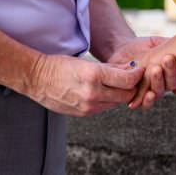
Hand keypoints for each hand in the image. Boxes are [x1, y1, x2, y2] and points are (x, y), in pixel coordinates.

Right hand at [24, 53, 144, 116]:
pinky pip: (104, 108)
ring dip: (121, 94)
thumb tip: (129, 68)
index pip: (127, 80)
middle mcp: (92, 93)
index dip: (137, 74)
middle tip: (133, 77)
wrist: (37, 79)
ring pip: (116, 103)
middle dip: (132, 86)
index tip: (139, 69)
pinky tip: (105, 91)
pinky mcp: (84, 114)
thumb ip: (109, 68)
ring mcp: (88, 106)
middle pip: (126, 94)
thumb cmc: (59, 65)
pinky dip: (108, 100)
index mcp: (93, 75)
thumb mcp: (85, 61)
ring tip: (120, 84)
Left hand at [127, 30, 175, 109]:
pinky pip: (144, 102)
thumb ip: (170, 45)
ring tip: (156, 69)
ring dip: (158, 81)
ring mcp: (151, 89)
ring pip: (159, 91)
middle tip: (168, 58)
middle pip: (172, 82)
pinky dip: (145, 99)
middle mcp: (163, 82)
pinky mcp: (137, 94)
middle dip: (171, 70)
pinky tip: (149, 94)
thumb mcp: (157, 43)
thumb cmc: (142, 46)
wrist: (121, 49)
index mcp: (171, 71)